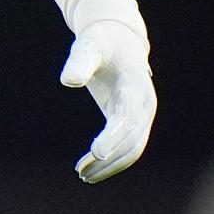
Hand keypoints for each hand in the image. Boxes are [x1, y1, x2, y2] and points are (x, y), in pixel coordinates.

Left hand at [60, 18, 154, 183]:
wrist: (119, 39)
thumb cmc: (102, 41)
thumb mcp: (90, 45)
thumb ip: (81, 60)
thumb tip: (68, 81)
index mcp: (136, 85)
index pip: (128, 117)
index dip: (114, 136)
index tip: (95, 151)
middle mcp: (144, 104)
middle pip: (133, 140)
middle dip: (109, 158)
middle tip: (81, 170)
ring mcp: (142, 115)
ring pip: (132, 149)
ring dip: (110, 165)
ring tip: (83, 174)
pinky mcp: (133, 121)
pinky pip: (127, 147)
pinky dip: (111, 160)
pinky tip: (90, 165)